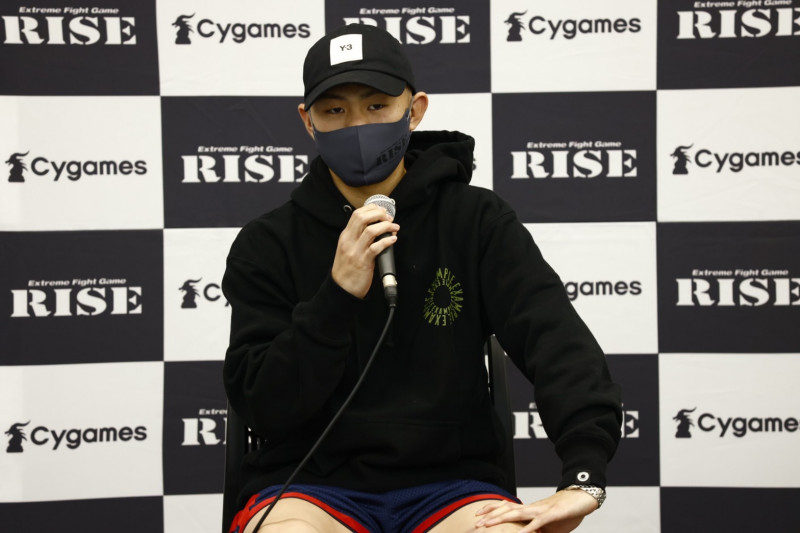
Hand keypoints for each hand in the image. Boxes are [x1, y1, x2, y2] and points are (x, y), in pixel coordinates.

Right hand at [331, 203, 398, 298]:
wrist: (342, 288)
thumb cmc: (347, 268)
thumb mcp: (346, 248)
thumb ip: (356, 237)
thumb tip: (373, 226)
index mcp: (345, 236)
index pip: (356, 214)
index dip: (371, 209)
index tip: (382, 210)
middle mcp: (349, 241)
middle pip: (363, 218)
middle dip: (379, 214)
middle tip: (389, 218)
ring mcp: (356, 251)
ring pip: (371, 230)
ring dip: (386, 226)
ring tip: (394, 227)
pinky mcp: (363, 262)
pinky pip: (376, 247)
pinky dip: (387, 241)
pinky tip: (393, 239)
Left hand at [475, 489, 597, 532]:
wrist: (583, 498)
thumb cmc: (567, 512)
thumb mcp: (550, 525)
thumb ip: (540, 531)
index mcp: (531, 510)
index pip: (508, 508)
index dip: (492, 510)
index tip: (478, 516)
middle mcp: (533, 508)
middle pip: (507, 509)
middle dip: (490, 515)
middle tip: (476, 522)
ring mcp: (542, 510)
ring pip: (517, 514)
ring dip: (501, 519)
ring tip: (488, 525)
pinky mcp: (553, 514)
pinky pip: (538, 522)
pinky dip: (528, 529)